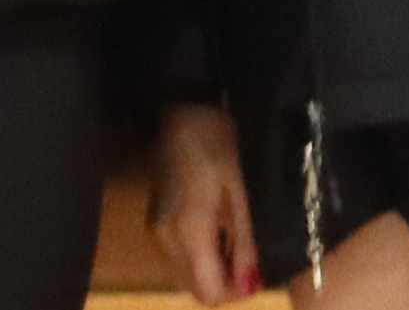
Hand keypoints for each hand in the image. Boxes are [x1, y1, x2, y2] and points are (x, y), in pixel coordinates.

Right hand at [154, 106, 265, 302]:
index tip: (254, 275)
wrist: (182, 116)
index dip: (234, 292)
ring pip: (185, 275)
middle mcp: (165, 239)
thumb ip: (243, 245)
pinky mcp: (154, 223)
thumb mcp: (239, 198)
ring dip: (212, 269)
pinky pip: (179, 258)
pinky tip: (216, 229)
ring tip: (234, 239)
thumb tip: (250, 287)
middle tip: (248, 258)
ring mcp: (156, 232)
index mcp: (189, 232)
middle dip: (224, 282)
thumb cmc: (218, 149)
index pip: (206, 290)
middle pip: (194, 287)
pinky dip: (200, 256)